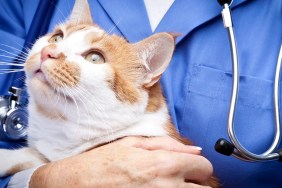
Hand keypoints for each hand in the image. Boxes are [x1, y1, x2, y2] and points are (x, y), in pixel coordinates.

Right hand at [29, 137, 212, 187]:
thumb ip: (168, 144)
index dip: (198, 165)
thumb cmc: (103, 162)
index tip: (189, 166)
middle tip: (183, 179)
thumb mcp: (134, 143)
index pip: (204, 166)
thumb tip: (194, 150)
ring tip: (171, 185)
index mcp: (164, 163)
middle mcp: (168, 186)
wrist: (78, 185)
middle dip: (197, 182)